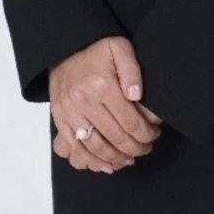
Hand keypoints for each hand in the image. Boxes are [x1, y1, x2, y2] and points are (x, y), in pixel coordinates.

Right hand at [50, 35, 162, 173]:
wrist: (65, 48)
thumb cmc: (96, 49)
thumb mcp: (119, 47)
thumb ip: (132, 69)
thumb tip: (137, 95)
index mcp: (102, 85)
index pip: (130, 121)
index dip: (146, 134)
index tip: (154, 135)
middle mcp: (84, 101)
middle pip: (115, 137)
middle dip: (135, 148)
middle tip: (145, 148)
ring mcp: (69, 112)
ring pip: (95, 148)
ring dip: (115, 159)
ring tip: (129, 159)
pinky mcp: (59, 119)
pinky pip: (73, 148)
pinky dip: (90, 161)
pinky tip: (105, 165)